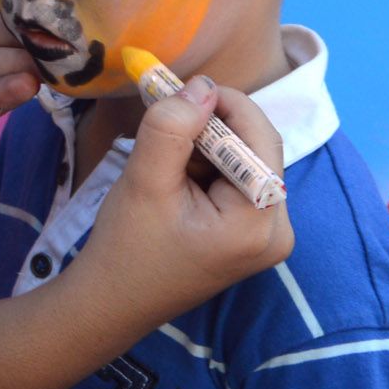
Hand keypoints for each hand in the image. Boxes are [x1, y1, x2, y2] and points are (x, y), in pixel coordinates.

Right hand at [69, 79, 293, 321]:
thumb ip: (172, 127)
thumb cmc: (125, 248)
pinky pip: (238, 182)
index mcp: (259, 222)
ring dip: (205, 150)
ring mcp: (267, 236)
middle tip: (163, 133)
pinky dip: (207, 169)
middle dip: (210, 131)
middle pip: (256, 149)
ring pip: (245, 162)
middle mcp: (278, 230)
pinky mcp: (251, 236)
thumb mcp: (145, 180)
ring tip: (164, 170)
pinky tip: (175, 185)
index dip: (224, 105)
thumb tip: (202, 86)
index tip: (178, 91)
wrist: (111, 303)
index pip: (260, 138)